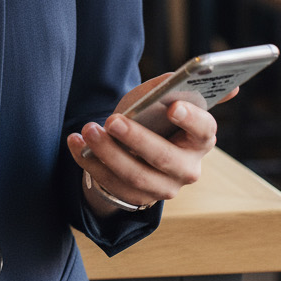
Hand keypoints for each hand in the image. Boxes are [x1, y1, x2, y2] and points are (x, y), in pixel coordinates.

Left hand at [65, 75, 233, 215]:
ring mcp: (164, 187)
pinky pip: (113, 184)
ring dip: (108, 153)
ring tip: (88, 130)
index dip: (191, 119)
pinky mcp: (139, 198)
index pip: (204, 130)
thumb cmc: (152, 117)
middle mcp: (188, 168)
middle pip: (164, 157)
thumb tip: (197, 83)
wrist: (134, 146)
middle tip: (113, 120)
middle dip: (137, 138)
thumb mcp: (159, 99)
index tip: (172, 107)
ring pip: (135, 175)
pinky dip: (90, 163)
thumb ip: (170, 87)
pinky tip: (75, 143)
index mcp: (201, 138)